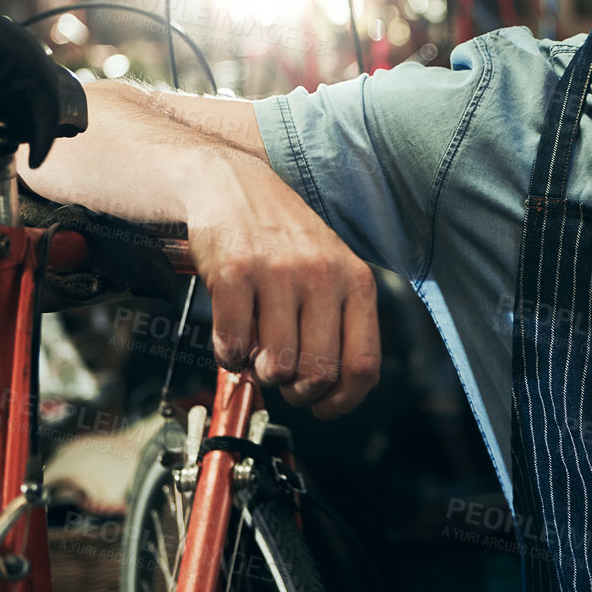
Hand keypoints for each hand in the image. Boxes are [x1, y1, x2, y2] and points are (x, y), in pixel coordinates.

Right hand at [185, 151, 380, 417]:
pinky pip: (233, 344)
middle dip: (297, 390)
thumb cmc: (283, 235)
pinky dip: (228, 354)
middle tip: (282, 376)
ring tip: (255, 350)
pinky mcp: (235, 272)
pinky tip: (232, 336)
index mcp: (355, 280)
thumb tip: (329, 388)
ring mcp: (279, 273)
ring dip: (260, 371)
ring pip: (277, 365)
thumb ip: (337, 321)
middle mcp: (323, 275)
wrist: (232, 184)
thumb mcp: (331, 268)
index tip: (324, 407)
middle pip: (319, 372)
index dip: (342, 400)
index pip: (363, 364)